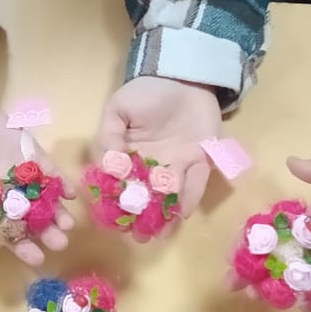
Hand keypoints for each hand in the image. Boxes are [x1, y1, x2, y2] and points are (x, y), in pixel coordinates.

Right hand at [0, 103, 74, 265]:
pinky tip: (69, 193)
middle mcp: (13, 198)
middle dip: (48, 233)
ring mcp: (27, 179)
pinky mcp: (37, 160)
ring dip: (58, 212)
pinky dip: (60, 183)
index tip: (38, 259)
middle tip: (61, 243)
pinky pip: (51, 174)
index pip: (10, 234)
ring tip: (68, 224)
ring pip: (46, 200)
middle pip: (33, 221)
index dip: (23, 248)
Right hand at [96, 76, 221, 222]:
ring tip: (158, 234)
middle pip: (146, 196)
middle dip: (141, 217)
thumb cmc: (146, 92)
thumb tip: (109, 169)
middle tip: (138, 236)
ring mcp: (178, 165)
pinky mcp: (202, 159)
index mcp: (131, 156)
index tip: (113, 219)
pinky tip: (182, 213)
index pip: (122, 184)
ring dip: (165, 216)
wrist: (182, 75)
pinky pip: (197, 183)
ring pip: (170, 196)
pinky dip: (190, 198)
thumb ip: (109, 137)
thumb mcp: (118, 109)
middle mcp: (154, 166)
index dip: (117, 202)